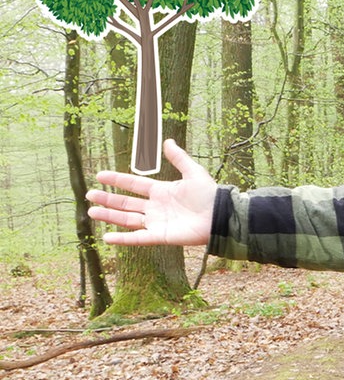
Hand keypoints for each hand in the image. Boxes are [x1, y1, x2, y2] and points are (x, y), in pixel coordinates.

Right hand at [86, 139, 216, 245]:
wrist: (219, 215)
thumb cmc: (209, 194)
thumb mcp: (193, 172)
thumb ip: (179, 158)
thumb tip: (168, 141)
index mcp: (162, 191)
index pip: (134, 185)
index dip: (118, 180)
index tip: (99, 175)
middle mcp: (156, 207)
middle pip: (127, 203)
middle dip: (108, 199)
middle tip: (89, 195)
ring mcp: (156, 222)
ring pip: (127, 220)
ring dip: (110, 215)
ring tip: (91, 211)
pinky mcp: (160, 237)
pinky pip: (137, 238)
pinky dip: (122, 239)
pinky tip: (106, 236)